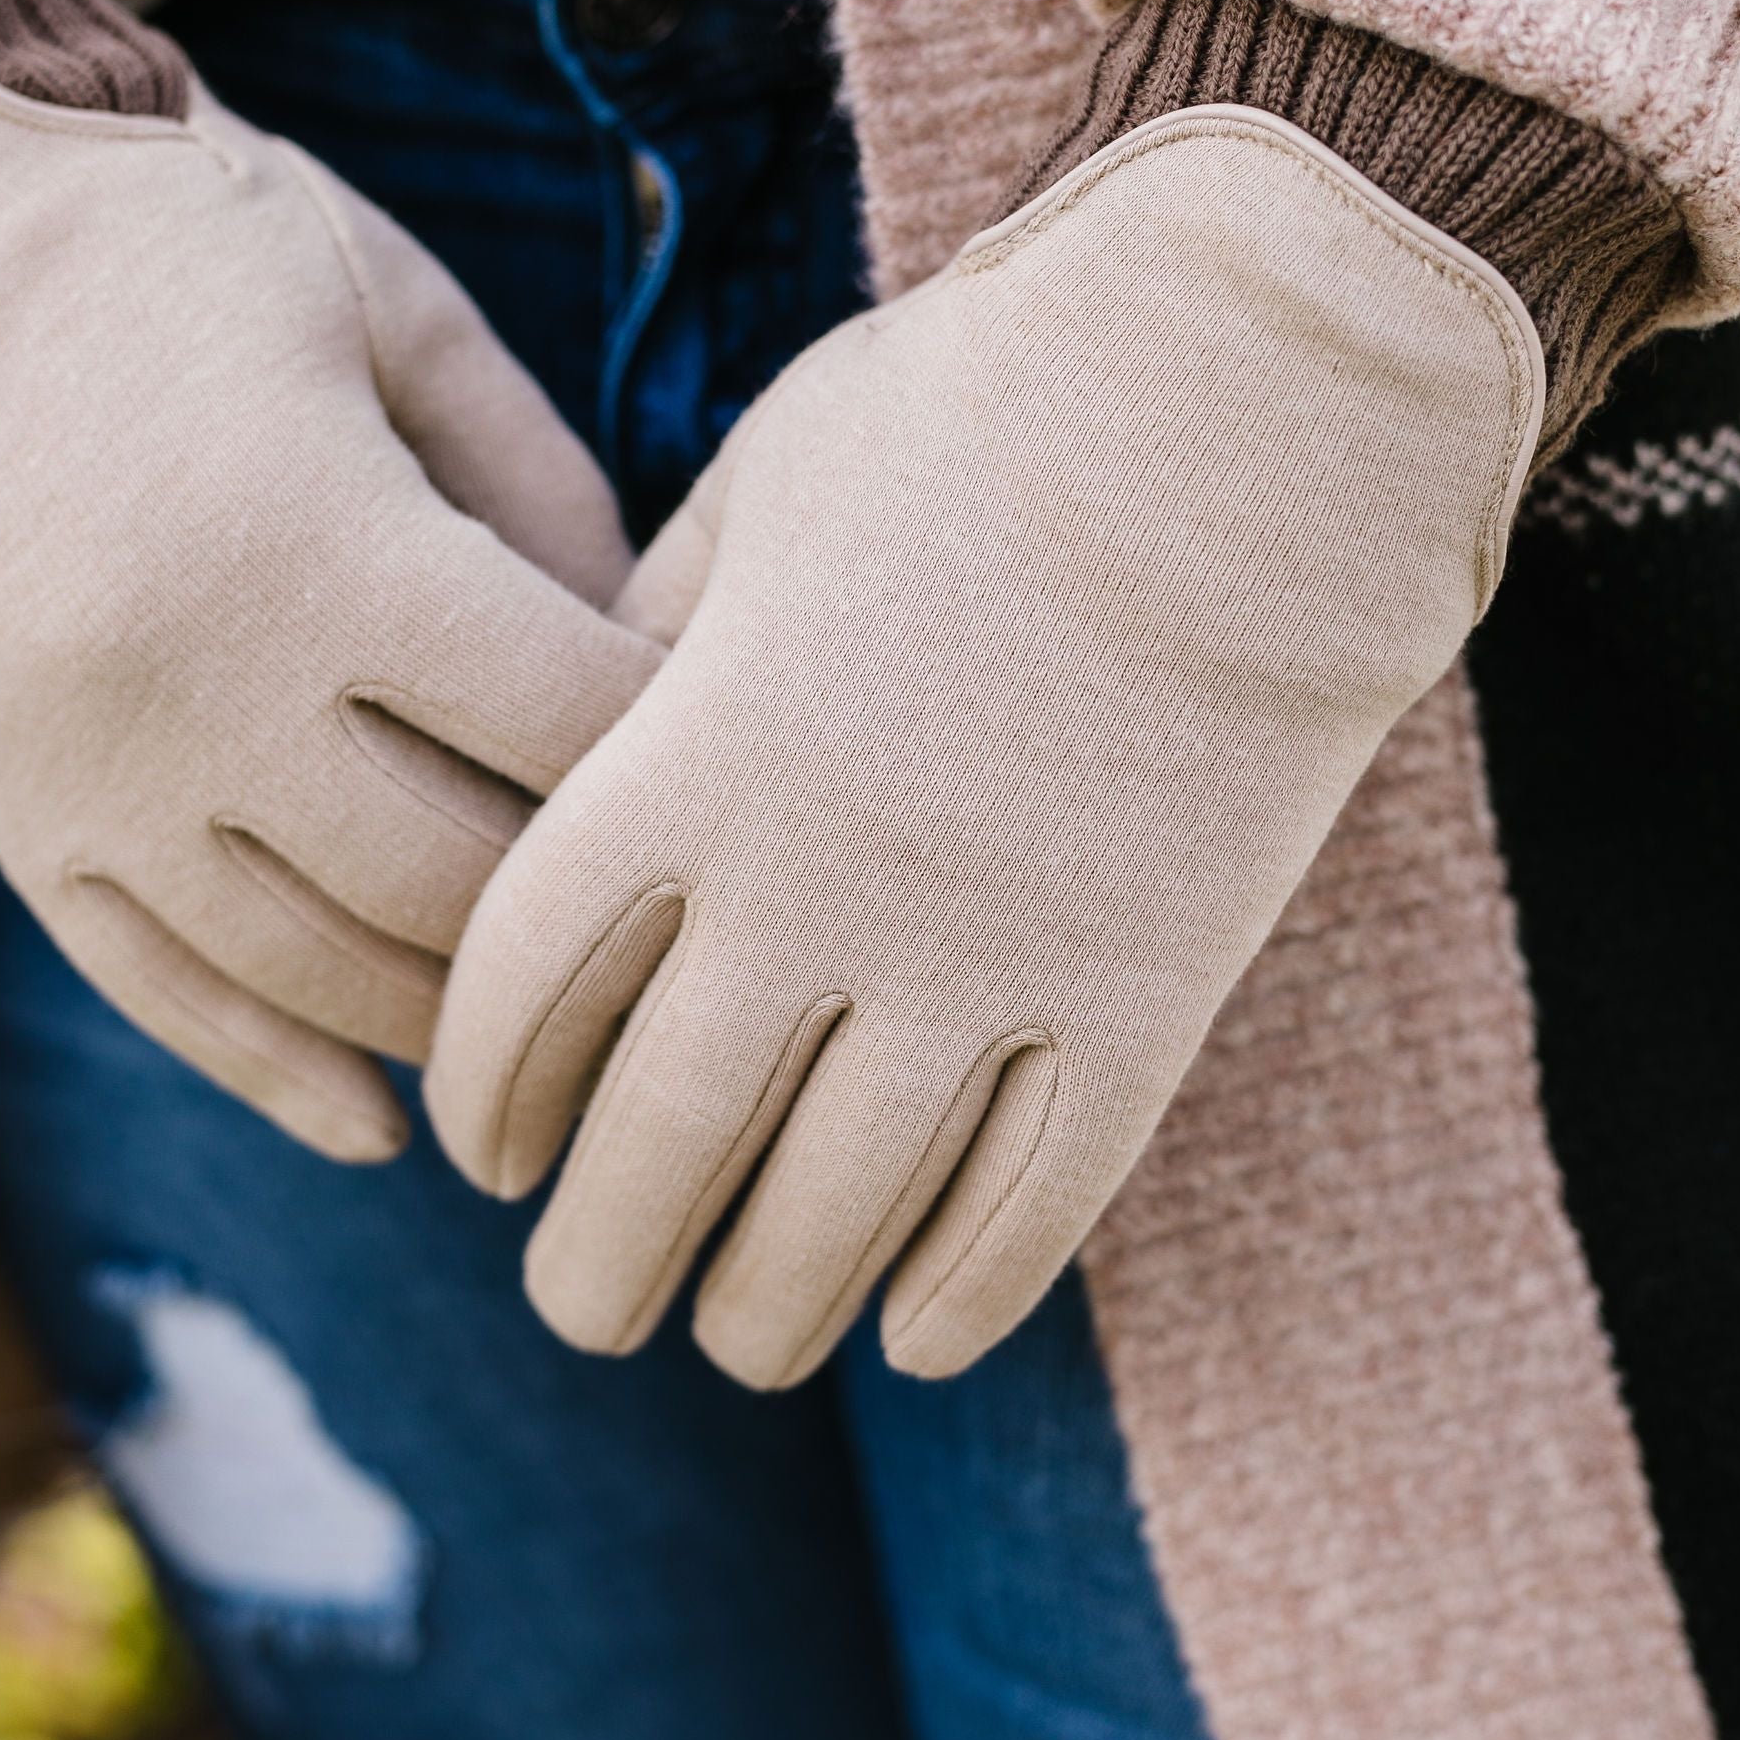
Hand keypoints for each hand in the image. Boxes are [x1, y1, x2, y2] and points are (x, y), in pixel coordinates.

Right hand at [0, 5, 658, 1159]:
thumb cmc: (172, 245)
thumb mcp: (385, 304)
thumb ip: (538, 477)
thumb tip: (650, 656)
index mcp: (322, 542)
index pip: (561, 721)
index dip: (674, 752)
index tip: (743, 760)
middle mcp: (205, 689)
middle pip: (459, 885)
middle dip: (587, 918)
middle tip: (679, 930)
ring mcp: (100, 777)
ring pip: (326, 974)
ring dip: (458, 1015)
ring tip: (560, 1022)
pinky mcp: (23, 823)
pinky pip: (167, 997)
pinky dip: (281, 1074)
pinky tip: (381, 1122)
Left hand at [425, 105, 1541, 1381]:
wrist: (1254, 403)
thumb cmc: (979, 415)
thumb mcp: (758, 492)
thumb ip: (653, 638)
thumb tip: (585, 737)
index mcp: (688, 761)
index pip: (520, 997)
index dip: (485, 1103)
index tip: (487, 1155)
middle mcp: (814, 891)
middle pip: (657, 1151)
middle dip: (599, 1265)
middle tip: (584, 1306)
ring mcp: (986, 961)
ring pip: (834, 1219)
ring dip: (763, 1312)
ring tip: (738, 1336)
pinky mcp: (1142, 1000)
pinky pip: (1032, 1209)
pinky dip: (960, 1296)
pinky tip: (913, 1334)